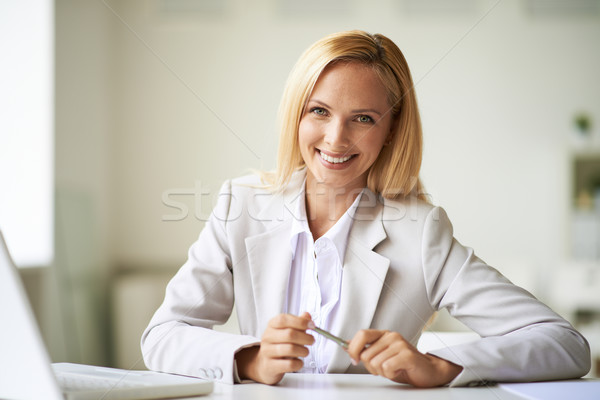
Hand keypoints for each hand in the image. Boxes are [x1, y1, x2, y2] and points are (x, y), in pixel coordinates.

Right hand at [235, 312, 313, 384]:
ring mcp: (267, 352)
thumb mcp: (287, 331)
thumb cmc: (280, 345)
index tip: (312, 325)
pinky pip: (289, 364)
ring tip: (305, 352)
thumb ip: (298, 323)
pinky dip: (299, 363)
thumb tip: (307, 315)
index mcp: (272, 325)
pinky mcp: (270, 366)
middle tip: (312, 340)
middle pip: (289, 334)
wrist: (266, 365)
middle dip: (305, 337)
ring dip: (303, 351)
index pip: (283, 319)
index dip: (300, 321)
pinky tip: (299, 362)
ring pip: (290, 349)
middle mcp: (267, 337)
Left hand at [346, 330, 461, 386]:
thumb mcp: (381, 356)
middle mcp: (391, 336)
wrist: (429, 371)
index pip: (361, 335)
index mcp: (384, 334)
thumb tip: (346, 346)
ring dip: (382, 372)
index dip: (353, 348)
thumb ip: (366, 350)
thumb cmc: (404, 365)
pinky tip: (399, 371)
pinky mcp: (407, 355)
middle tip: (384, 368)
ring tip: (394, 369)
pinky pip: (387, 367)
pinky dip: (390, 374)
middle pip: (365, 354)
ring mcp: (400, 344)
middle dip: (371, 367)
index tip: (353, 359)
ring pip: (375, 363)